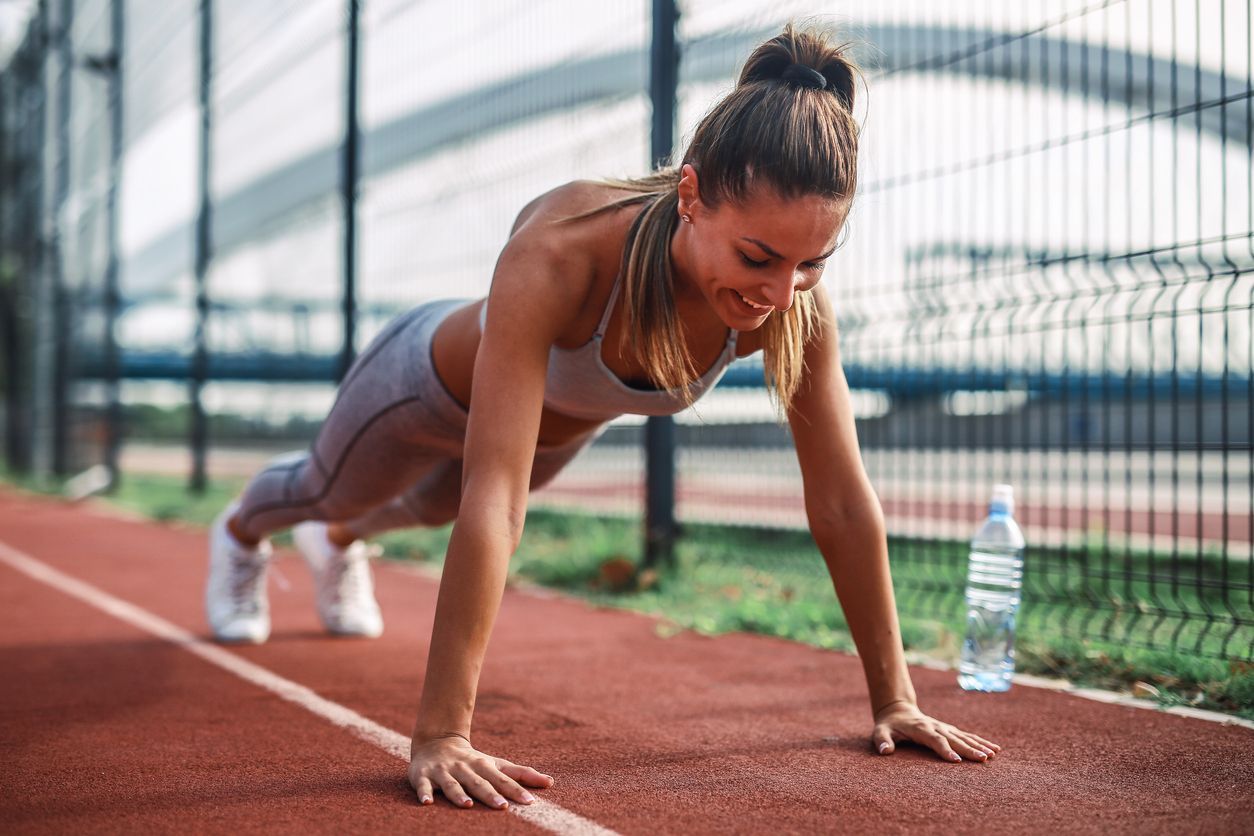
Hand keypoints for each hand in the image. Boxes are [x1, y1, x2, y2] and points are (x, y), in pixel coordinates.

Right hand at [409, 733, 553, 809]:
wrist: (436, 741)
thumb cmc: (472, 761)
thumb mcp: (496, 764)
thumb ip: (521, 774)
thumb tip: (550, 782)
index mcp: (483, 765)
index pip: (502, 779)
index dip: (516, 790)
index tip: (530, 802)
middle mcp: (464, 768)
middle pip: (479, 782)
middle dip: (490, 794)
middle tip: (502, 806)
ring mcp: (443, 771)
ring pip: (452, 784)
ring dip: (459, 794)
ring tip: (468, 804)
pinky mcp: (423, 775)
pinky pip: (423, 785)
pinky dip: (424, 792)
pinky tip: (427, 803)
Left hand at [871, 700, 1001, 762]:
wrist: (897, 710)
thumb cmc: (889, 725)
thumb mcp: (880, 731)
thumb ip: (881, 740)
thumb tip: (884, 752)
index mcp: (921, 728)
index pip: (934, 740)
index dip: (944, 749)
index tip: (955, 760)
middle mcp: (935, 726)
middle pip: (954, 738)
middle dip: (969, 749)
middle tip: (983, 759)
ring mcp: (944, 727)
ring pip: (964, 736)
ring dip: (979, 745)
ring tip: (993, 754)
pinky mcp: (949, 730)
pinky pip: (967, 736)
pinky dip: (981, 741)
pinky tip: (995, 749)